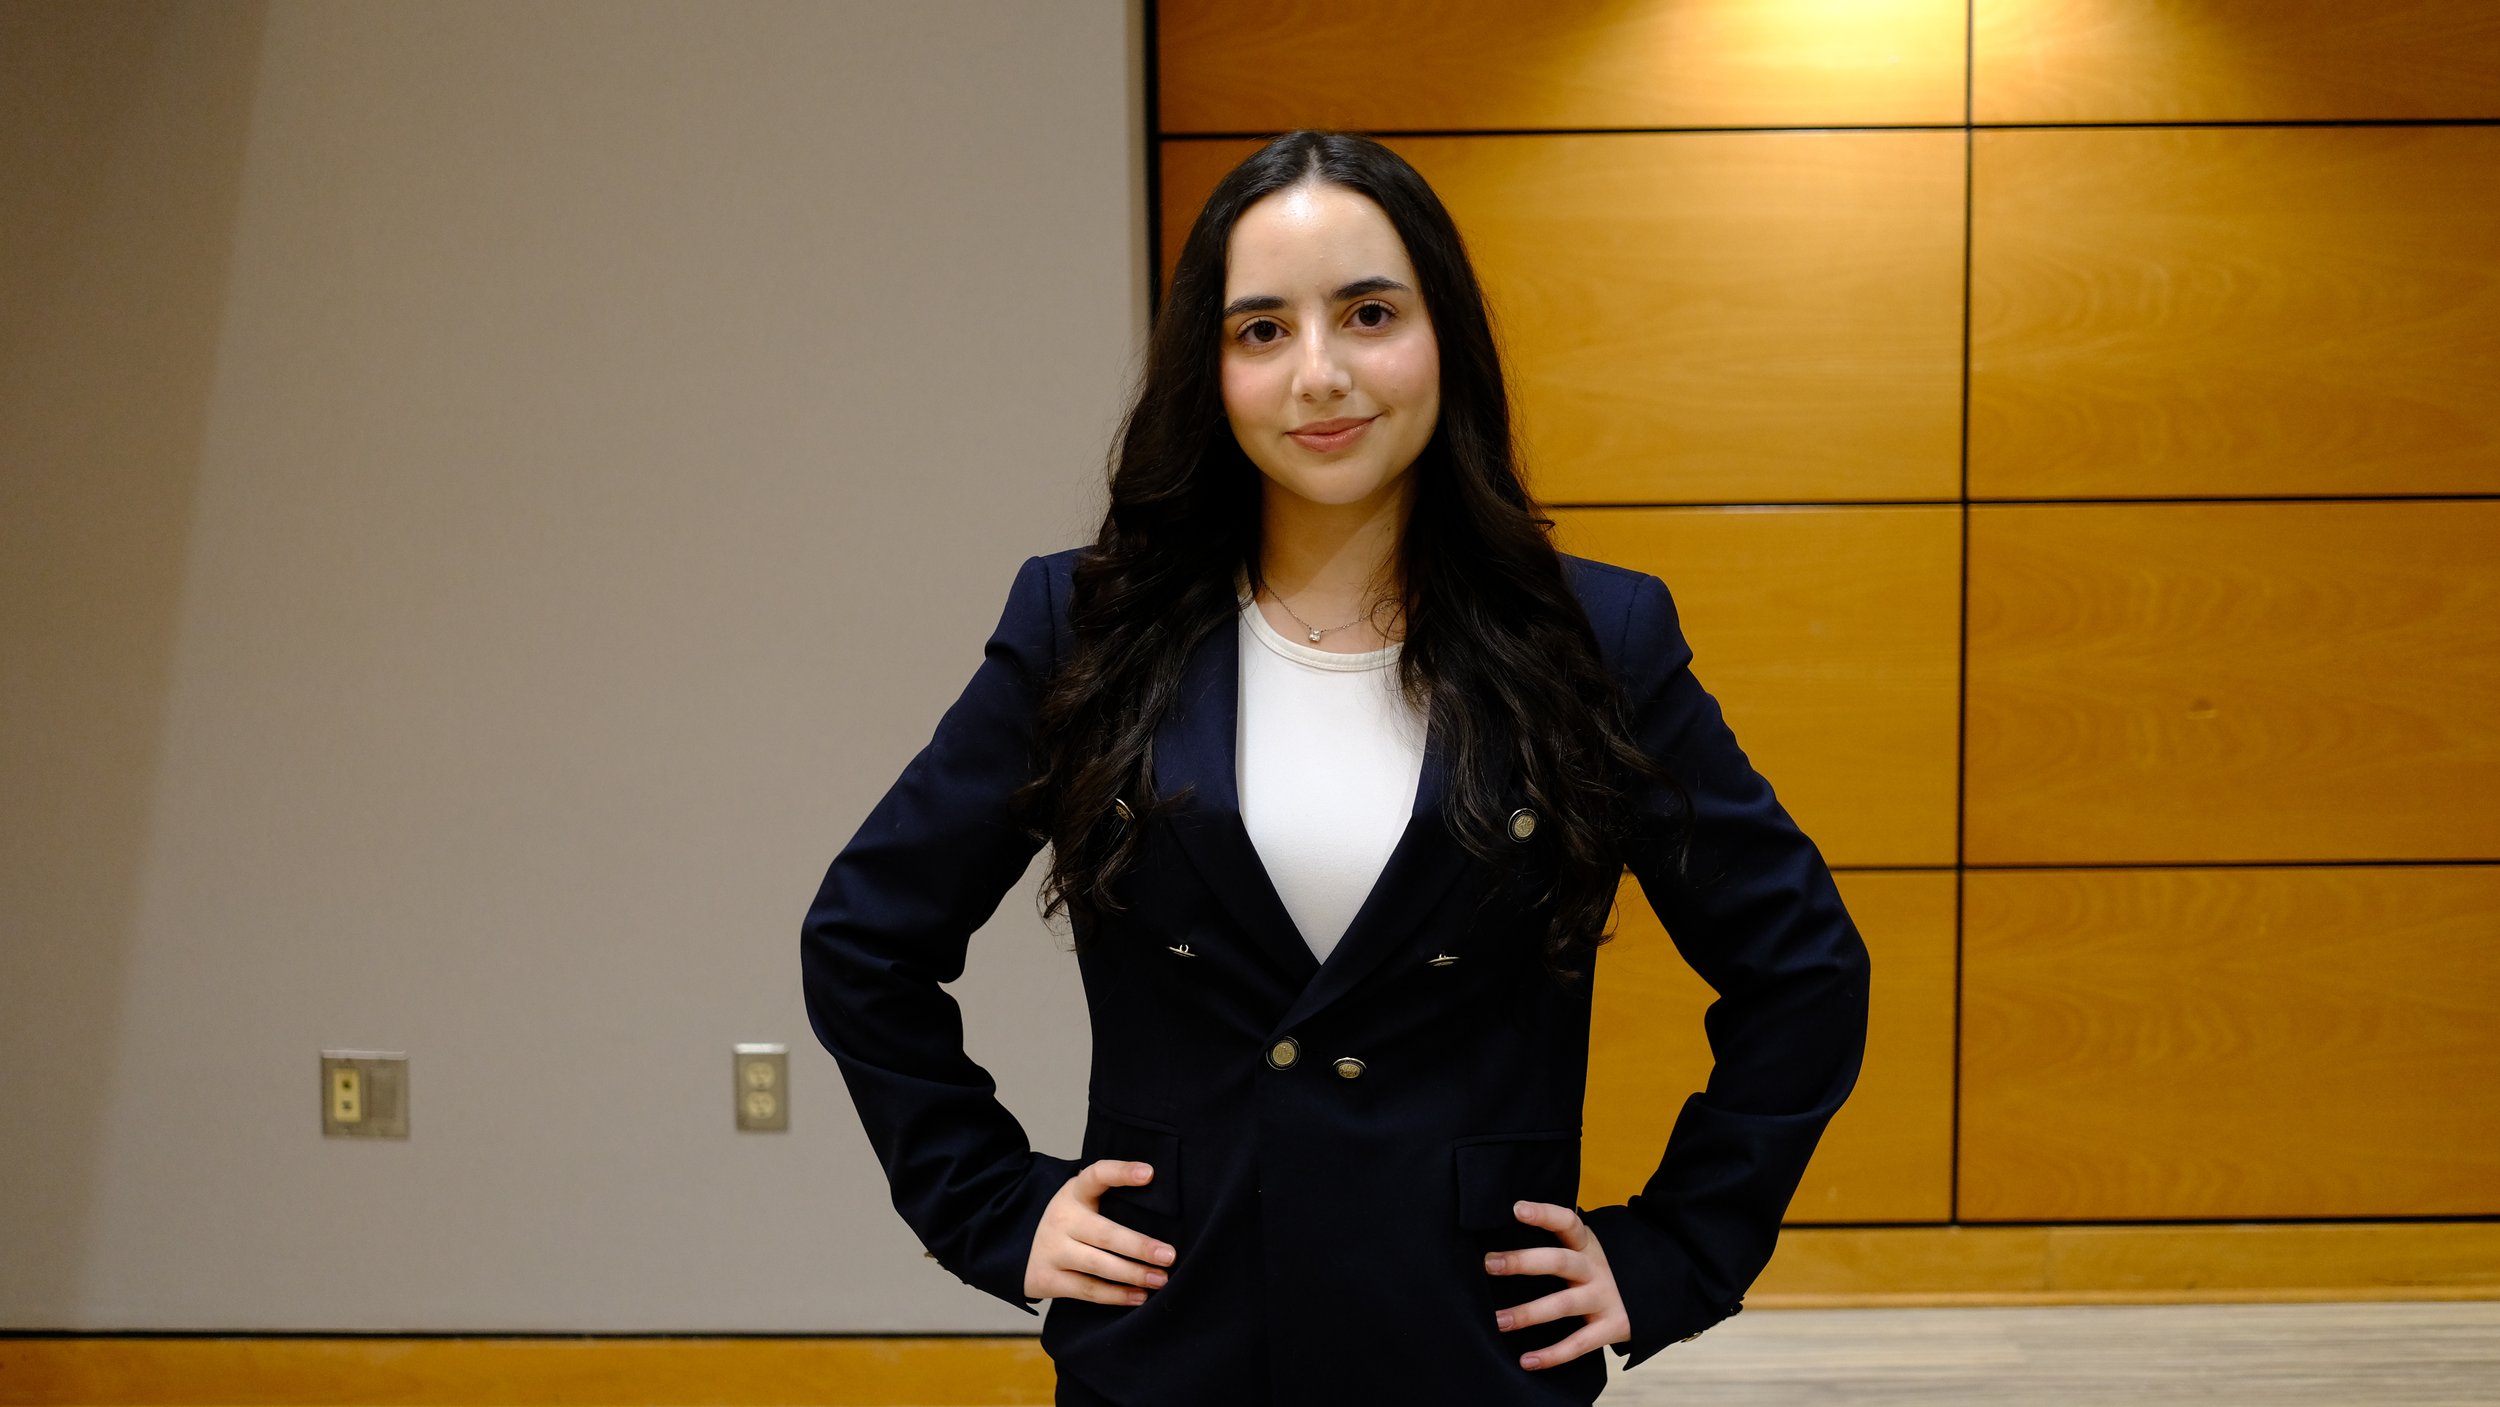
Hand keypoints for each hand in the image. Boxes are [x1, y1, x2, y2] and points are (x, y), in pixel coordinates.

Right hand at [1022, 1159, 1176, 1305]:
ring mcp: (1053, 1250)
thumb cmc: (1070, 1223)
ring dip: (1133, 1274)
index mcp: (1074, 1193)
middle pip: (1105, 1233)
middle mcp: (1062, 1219)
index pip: (1096, 1175)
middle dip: (1140, 1246)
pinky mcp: (1048, 1279)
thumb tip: (1165, 1209)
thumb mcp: (1082, 1201)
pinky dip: (1116, 1295)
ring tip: (1160, 1279)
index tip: (1149, 1173)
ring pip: (1098, 1265)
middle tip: (1169, 1256)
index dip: (1121, 1172)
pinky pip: (1088, 1290)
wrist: (1021, 1248)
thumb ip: (1113, 1199)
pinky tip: (1139, 1296)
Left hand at [1483, 1200, 1631, 1370]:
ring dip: (1529, 1313)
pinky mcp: (1612, 1327)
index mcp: (1587, 1245)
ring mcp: (1604, 1298)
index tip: (1517, 1209)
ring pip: (1564, 1304)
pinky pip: (1579, 1344)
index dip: (1544, 1214)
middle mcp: (1595, 1268)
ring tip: (1499, 1321)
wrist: (1654, 1295)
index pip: (1568, 1222)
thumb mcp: (1585, 1251)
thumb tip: (1500, 1241)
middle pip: (1559, 1261)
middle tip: (1489, 1263)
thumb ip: (1554, 1245)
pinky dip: (1553, 1355)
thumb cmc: (1597, 1272)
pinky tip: (1526, 1361)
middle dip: (1523, 1262)